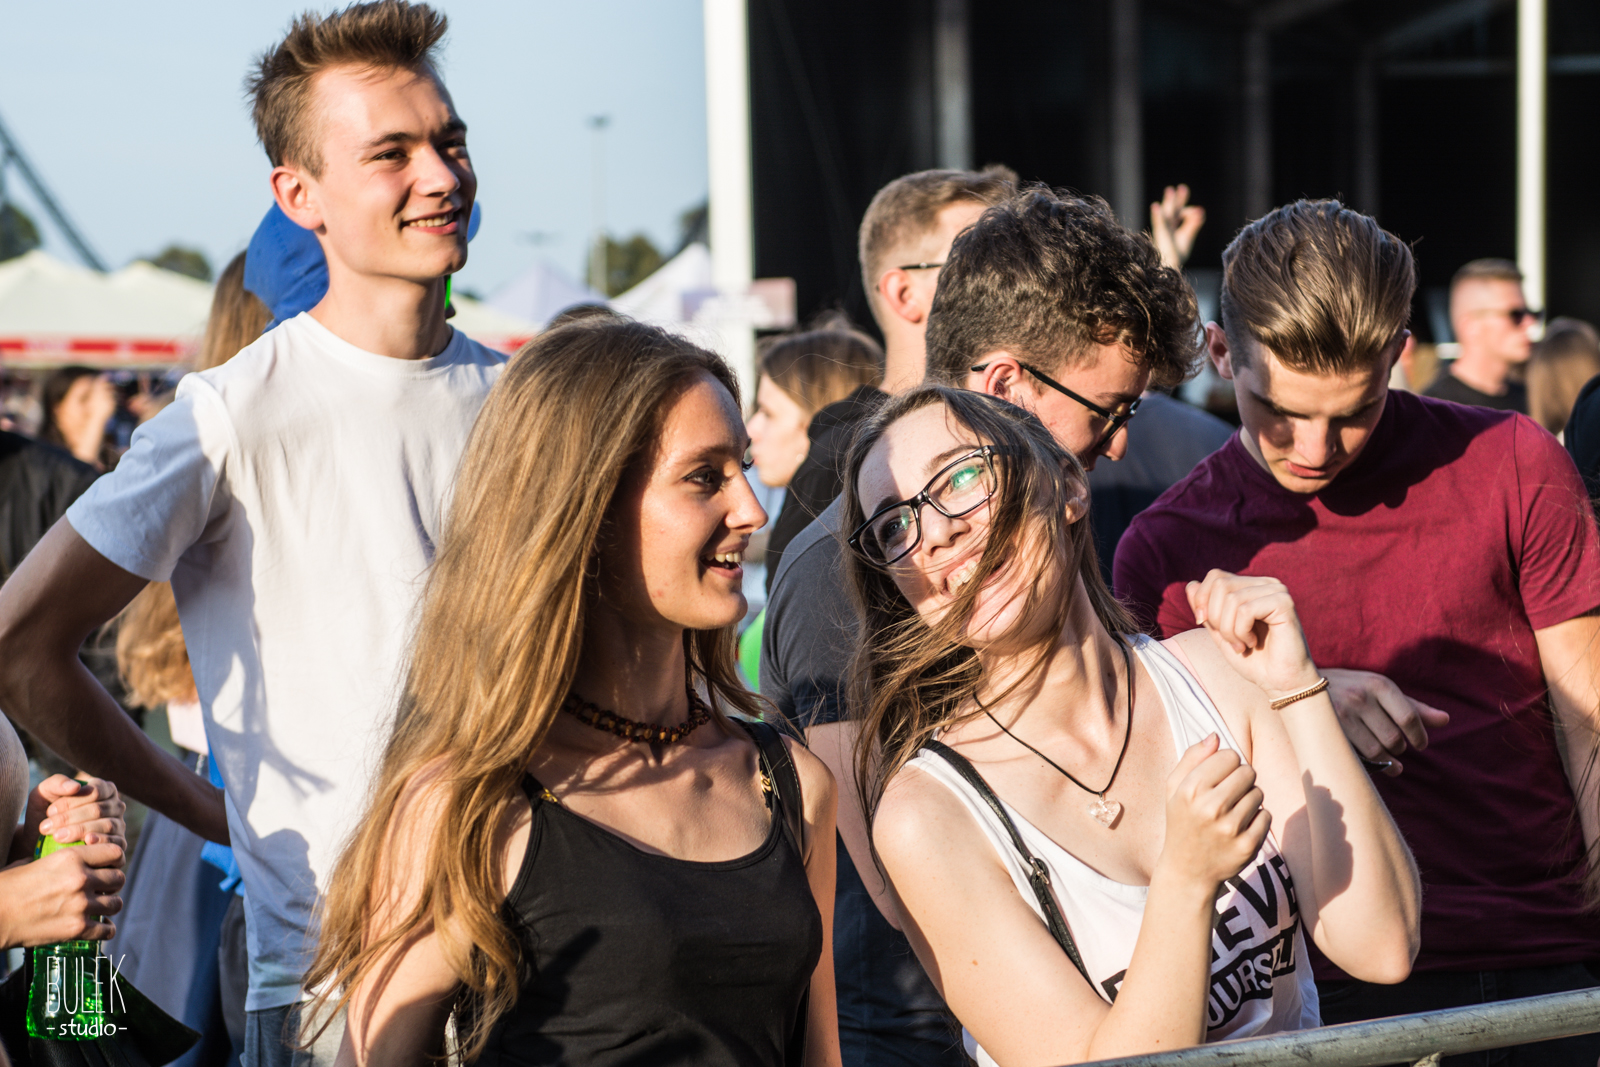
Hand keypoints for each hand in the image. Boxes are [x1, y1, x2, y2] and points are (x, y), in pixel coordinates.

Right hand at [0, 842, 124, 948]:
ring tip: (100, 907)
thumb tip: (67, 861)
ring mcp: (81, 905)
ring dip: (110, 905)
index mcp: (71, 858)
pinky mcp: (76, 929)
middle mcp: (81, 879)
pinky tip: (99, 927)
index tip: (107, 866)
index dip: (113, 859)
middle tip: (103, 889)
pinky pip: (107, 930)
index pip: (114, 852)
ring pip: (117, 903)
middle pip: (119, 878)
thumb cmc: (5, 888)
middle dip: (112, 883)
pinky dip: (105, 930)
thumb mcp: (31, 862)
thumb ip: (56, 860)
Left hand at [26, 775, 126, 858]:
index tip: (49, 812)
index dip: (71, 802)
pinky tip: (85, 843)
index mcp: (104, 789)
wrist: (39, 841)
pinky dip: (101, 842)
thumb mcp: (44, 793)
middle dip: (69, 819)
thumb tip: (76, 786)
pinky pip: (116, 843)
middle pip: (98, 810)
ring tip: (57, 837)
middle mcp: (116, 806)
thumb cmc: (46, 815)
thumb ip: (57, 783)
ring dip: (80, 831)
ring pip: (106, 825)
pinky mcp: (119, 844)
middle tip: (46, 828)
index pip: (95, 791)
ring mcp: (119, 825)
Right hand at [1150, 184, 1205, 269]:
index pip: (1181, 214)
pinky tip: (1156, 207)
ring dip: (1169, 202)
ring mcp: (1163, 231)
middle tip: (1181, 187)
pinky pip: (1159, 224)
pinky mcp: (1160, 236)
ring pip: (1166, 213)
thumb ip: (1193, 225)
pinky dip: (1157, 215)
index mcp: (1172, 228)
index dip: (1190, 212)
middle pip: (1172, 210)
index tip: (1199, 215)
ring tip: (1170, 190)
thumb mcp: (1187, 239)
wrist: (1168, 270)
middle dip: (1177, 199)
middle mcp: (1166, 227)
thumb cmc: (1176, 257)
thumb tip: (1201, 212)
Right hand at [1158, 734, 1269, 890]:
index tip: (1218, 778)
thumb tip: (1215, 736)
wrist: (1187, 870)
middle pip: (1248, 772)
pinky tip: (1240, 828)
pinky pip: (1266, 816)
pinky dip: (1256, 819)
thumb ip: (1192, 758)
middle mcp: (1210, 807)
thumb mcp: (1174, 788)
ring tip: (1232, 813)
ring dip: (1249, 800)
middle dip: (1241, 780)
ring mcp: (1230, 828)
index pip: (1229, 756)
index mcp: (1190, 789)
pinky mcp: (1247, 846)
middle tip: (1227, 795)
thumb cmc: (1181, 822)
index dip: (1226, 764)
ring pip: (1259, 793)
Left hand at [1185, 570, 1318, 698]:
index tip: (1205, 624)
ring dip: (1229, 630)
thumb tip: (1191, 584)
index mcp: (1251, 586)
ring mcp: (1277, 591)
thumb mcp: (1220, 632)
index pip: (1215, 576)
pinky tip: (1253, 643)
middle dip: (1215, 617)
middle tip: (1230, 640)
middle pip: (1221, 584)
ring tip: (1241, 645)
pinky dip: (1241, 631)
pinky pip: (1246, 610)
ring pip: (1232, 599)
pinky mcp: (1284, 603)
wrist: (1280, 682)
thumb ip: (1206, 609)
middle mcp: (1266, 583)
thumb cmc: (1253, 659)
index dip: (1202, 600)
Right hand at [1323, 669, 1450, 777]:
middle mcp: (1360, 697)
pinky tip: (1379, 764)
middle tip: (1398, 747)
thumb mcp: (1381, 690)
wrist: (1303, 684)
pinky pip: (1359, 755)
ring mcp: (1343, 715)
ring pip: (1377, 750)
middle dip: (1400, 747)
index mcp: (1378, 684)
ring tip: (1391, 759)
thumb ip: (1413, 706)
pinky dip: (1374, 764)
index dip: (1419, 736)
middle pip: (1394, 737)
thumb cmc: (1352, 688)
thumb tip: (1446, 720)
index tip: (1420, 744)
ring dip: (1388, 759)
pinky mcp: (1330, 730)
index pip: (1409, 717)